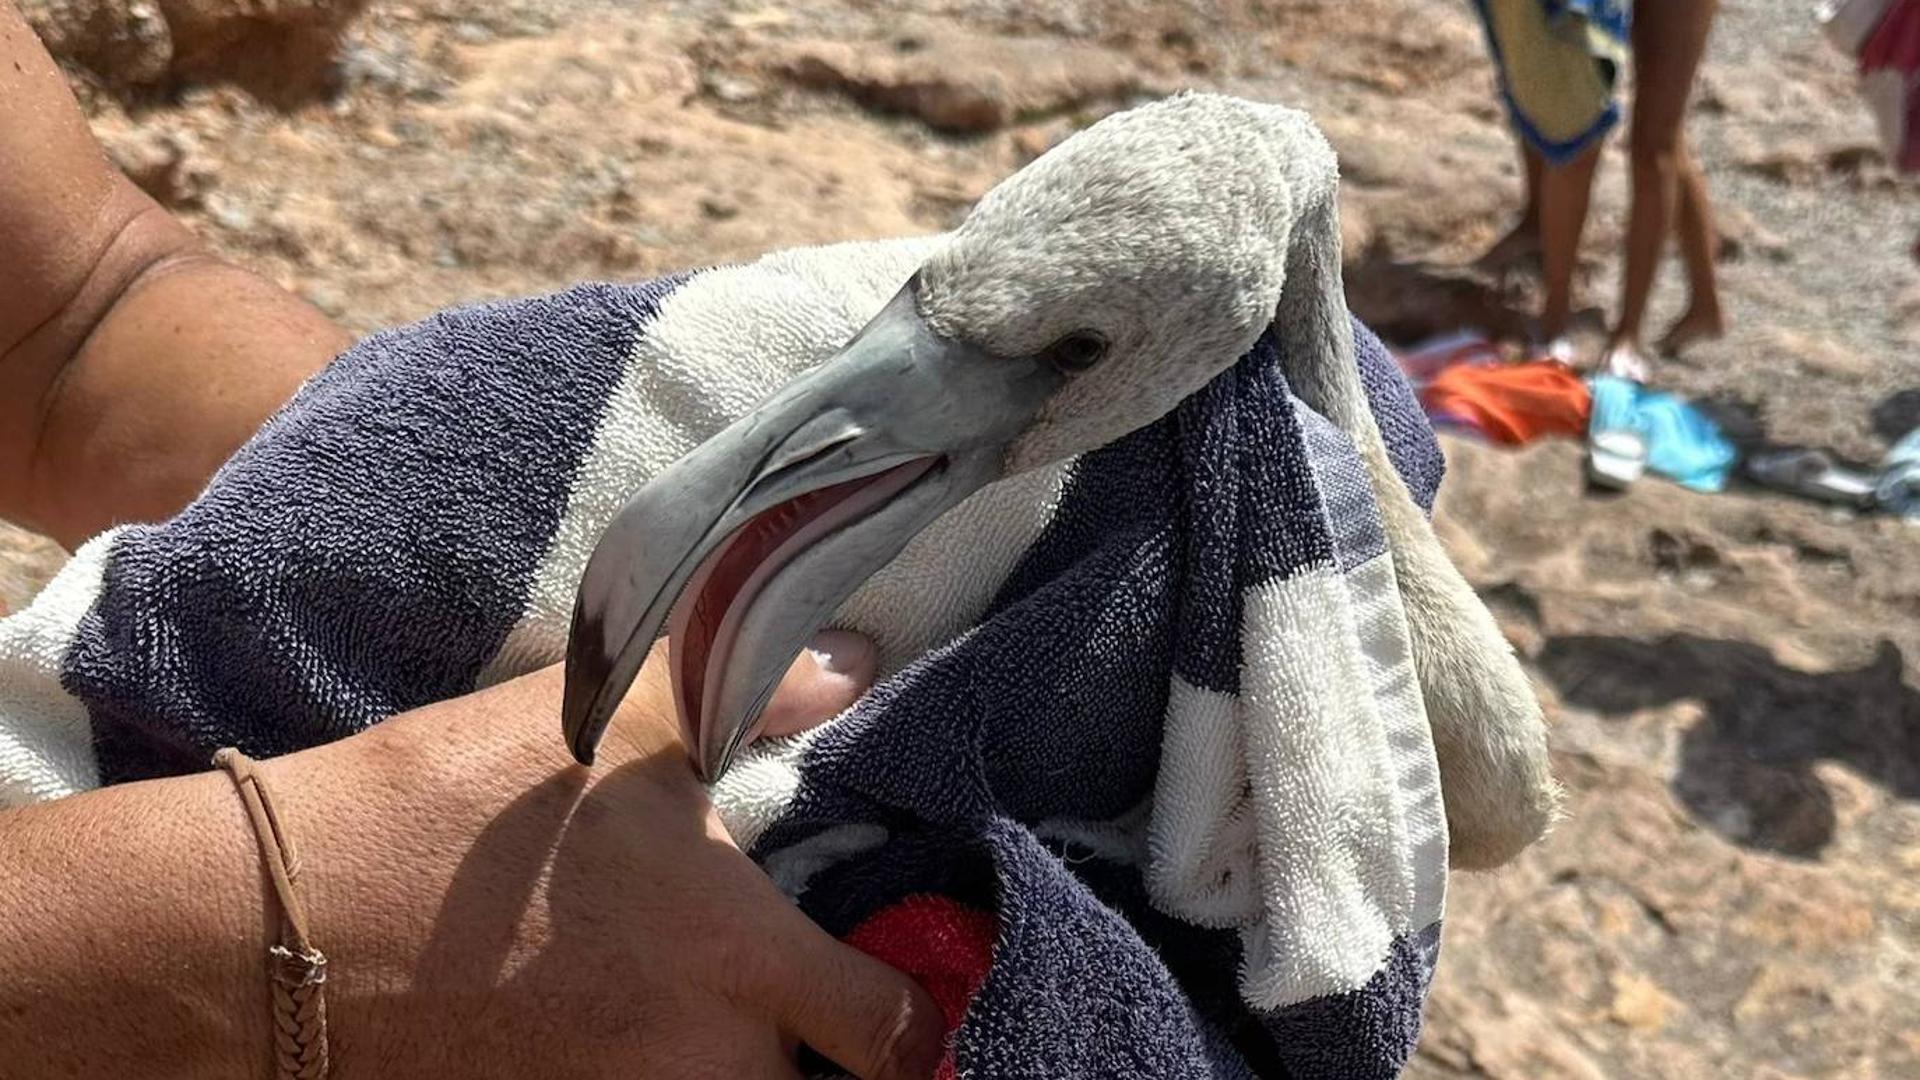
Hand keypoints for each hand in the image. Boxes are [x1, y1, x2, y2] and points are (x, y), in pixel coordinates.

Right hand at [0, 634, 938, 1079]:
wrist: (279, 923)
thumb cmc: (453, 813)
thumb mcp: (609, 722)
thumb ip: (749, 697)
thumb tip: (852, 661)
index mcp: (737, 957)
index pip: (894, 1038)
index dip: (917, 1019)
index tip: (904, 991)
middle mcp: (697, 1060)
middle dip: (811, 1055)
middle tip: (790, 995)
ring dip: (724, 1062)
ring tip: (680, 997)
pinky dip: (642, 1075)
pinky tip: (608, 1020)